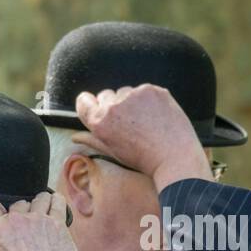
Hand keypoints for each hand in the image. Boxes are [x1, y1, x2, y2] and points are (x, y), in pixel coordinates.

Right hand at [0, 190, 81, 250]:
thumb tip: (2, 238)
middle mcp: (14, 221)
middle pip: (17, 204)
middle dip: (23, 214)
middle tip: (29, 231)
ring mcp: (37, 219)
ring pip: (39, 199)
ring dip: (41, 206)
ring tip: (44, 220)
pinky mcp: (58, 222)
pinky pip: (57, 201)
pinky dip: (56, 202)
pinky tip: (56, 206)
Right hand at [74, 84, 210, 189]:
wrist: (175, 157)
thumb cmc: (144, 160)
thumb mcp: (113, 152)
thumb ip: (92, 140)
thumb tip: (75, 137)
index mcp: (99, 122)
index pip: (84, 101)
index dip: (91, 105)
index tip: (99, 109)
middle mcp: (113, 106)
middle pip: (106, 95)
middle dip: (114, 105)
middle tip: (130, 124)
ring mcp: (133, 95)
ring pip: (126, 92)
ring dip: (132, 102)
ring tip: (146, 122)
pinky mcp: (151, 90)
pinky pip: (145, 90)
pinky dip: (149, 100)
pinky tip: (157, 116)